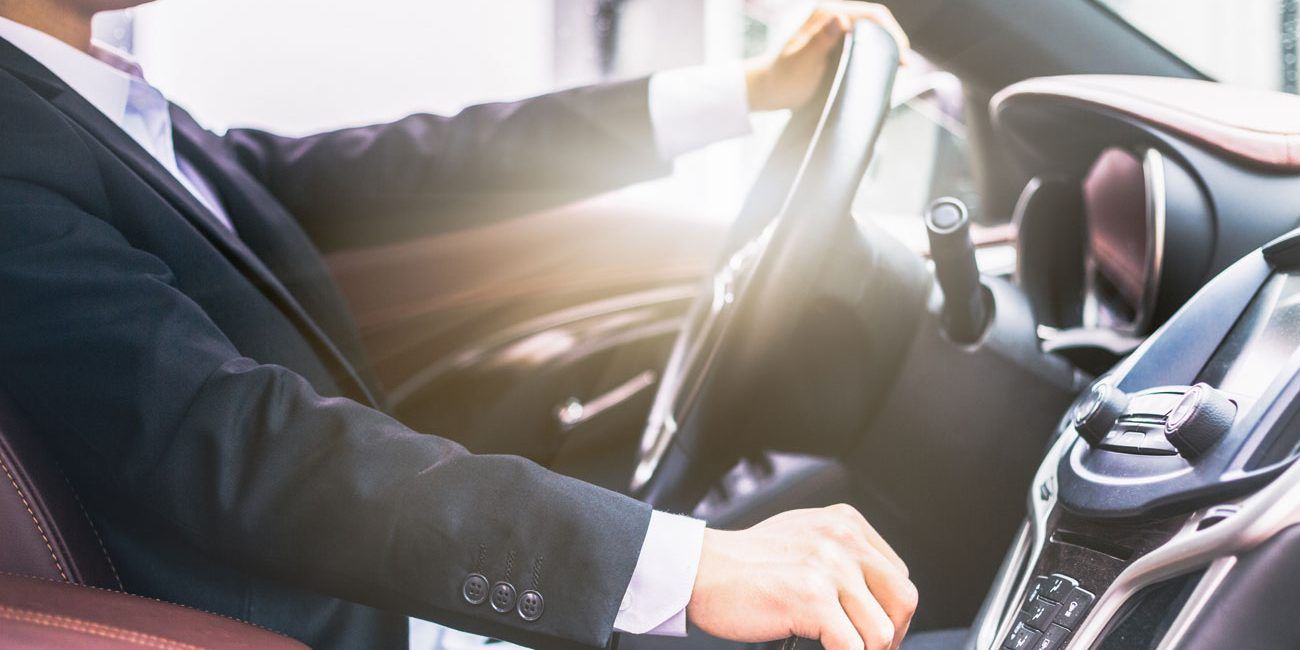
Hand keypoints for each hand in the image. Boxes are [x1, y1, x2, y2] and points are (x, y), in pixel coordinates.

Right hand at [687, 504, 916, 649]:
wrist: (700, 569)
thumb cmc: (745, 562)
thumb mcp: (804, 539)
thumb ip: (841, 557)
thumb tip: (874, 597)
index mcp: (845, 523)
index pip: (898, 575)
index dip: (890, 610)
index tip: (873, 628)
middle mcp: (843, 539)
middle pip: (903, 599)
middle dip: (891, 634)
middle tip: (865, 648)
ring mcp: (829, 567)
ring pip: (882, 630)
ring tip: (835, 646)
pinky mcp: (811, 597)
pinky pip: (852, 647)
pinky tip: (819, 648)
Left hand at [745, 2, 909, 111]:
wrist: (766, 90)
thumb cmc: (781, 79)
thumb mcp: (799, 64)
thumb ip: (818, 42)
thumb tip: (841, 20)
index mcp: (826, 15)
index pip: (871, 15)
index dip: (891, 33)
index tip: (901, 56)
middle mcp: (832, 17)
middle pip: (875, 22)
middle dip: (892, 40)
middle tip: (903, 66)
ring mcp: (834, 30)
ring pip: (871, 33)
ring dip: (885, 48)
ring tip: (897, 69)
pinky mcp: (836, 43)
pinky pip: (863, 43)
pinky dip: (875, 54)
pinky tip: (881, 70)